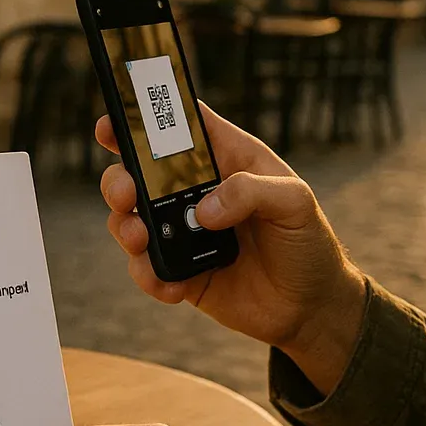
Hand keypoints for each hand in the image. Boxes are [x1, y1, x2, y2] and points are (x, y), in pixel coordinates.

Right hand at [97, 104, 366, 394]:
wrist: (312, 307)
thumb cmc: (309, 242)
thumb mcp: (295, 202)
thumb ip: (252, 191)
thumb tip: (203, 211)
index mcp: (226, 159)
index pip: (179, 126)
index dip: (143, 117)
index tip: (113, 120)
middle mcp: (197, 191)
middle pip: (139, 172)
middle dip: (119, 178)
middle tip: (126, 193)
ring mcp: (184, 232)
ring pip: (131, 219)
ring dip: (125, 227)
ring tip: (141, 238)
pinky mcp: (180, 271)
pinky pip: (146, 269)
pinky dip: (149, 275)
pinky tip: (173, 284)